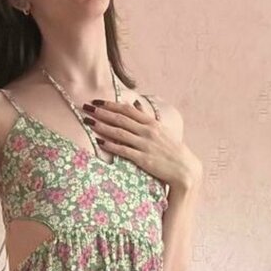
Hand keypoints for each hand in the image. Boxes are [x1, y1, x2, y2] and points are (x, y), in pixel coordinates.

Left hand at [82, 99, 199, 190]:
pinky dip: (111, 145)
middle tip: (86, 108)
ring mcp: (145, 145)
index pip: (127, 110)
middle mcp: (148, 131)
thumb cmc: (171, 150)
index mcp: (152, 123)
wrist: (184, 169)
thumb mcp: (161, 129)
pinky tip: (100, 141)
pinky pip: (124, 150)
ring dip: (102, 126)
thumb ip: (146, 117)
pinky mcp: (143, 159)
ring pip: (120, 133)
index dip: (111, 105)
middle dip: (101, 113)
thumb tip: (135, 103)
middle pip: (120, 119)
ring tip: (88, 122)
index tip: (97, 101)